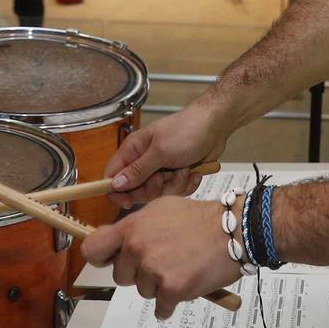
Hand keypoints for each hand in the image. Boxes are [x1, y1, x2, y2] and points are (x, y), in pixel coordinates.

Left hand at [80, 197, 241, 319]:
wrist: (232, 231)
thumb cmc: (199, 219)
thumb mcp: (160, 209)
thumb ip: (136, 226)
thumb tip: (118, 241)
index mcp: (131, 228)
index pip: (92, 250)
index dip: (100, 258)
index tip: (111, 260)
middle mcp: (137, 248)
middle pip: (121, 276)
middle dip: (138, 273)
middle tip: (163, 261)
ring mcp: (153, 270)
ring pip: (143, 291)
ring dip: (158, 286)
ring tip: (180, 267)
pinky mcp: (171, 289)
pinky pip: (161, 307)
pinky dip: (171, 303)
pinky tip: (184, 287)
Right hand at [106, 101, 231, 207]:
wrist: (215, 126)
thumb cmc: (187, 131)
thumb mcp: (160, 152)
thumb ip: (137, 170)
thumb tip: (115, 184)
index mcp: (133, 150)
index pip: (113, 175)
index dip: (117, 191)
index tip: (128, 202)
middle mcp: (144, 161)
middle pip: (136, 190)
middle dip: (154, 188)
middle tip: (164, 176)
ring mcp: (160, 169)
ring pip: (158, 193)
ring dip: (174, 184)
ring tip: (184, 168)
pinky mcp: (176, 175)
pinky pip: (175, 191)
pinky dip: (186, 184)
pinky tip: (193, 171)